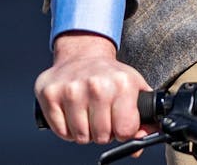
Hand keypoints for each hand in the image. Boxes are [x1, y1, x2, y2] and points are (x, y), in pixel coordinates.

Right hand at [35, 31, 152, 145]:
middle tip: (102, 117)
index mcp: (122, 83)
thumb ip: (145, 116)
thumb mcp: (135, 88)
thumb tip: (140, 143)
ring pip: (80, 137)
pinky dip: (67, 130)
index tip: (120, 123)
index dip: (124, 131)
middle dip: (104, 132)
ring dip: (85, 132)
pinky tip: (73, 113)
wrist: (83, 54)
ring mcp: (71, 89)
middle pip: (102, 136)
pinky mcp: (50, 94)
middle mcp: (97, 85)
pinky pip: (61, 132)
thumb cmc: (110, 75)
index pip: (125, 130)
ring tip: (87, 114)